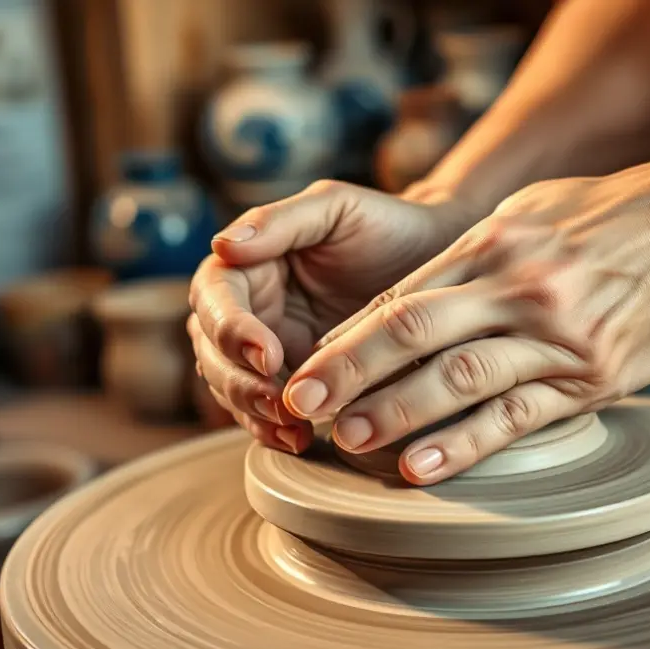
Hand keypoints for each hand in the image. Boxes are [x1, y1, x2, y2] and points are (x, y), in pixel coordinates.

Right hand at [187, 180, 479, 452]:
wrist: (436, 262)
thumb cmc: (386, 225)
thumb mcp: (335, 208)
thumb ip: (279, 221)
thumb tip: (221, 245)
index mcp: (245, 265)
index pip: (215, 300)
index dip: (231, 330)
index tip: (264, 353)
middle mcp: (247, 310)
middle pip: (213, 353)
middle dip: (239, 382)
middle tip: (278, 404)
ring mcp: (267, 351)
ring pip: (233, 390)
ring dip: (254, 414)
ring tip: (292, 430)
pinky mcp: (295, 385)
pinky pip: (268, 414)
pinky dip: (276, 431)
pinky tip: (301, 440)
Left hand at [280, 149, 649, 483]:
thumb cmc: (615, 214)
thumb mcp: (533, 212)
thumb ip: (474, 251)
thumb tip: (412, 292)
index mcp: (493, 243)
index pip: (403, 295)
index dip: (348, 337)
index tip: (306, 366)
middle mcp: (516, 287)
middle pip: (412, 332)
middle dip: (348, 372)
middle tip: (298, 405)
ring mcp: (554, 334)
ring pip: (458, 377)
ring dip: (396, 412)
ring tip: (348, 440)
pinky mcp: (592, 376)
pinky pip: (518, 415)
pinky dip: (466, 444)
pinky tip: (423, 469)